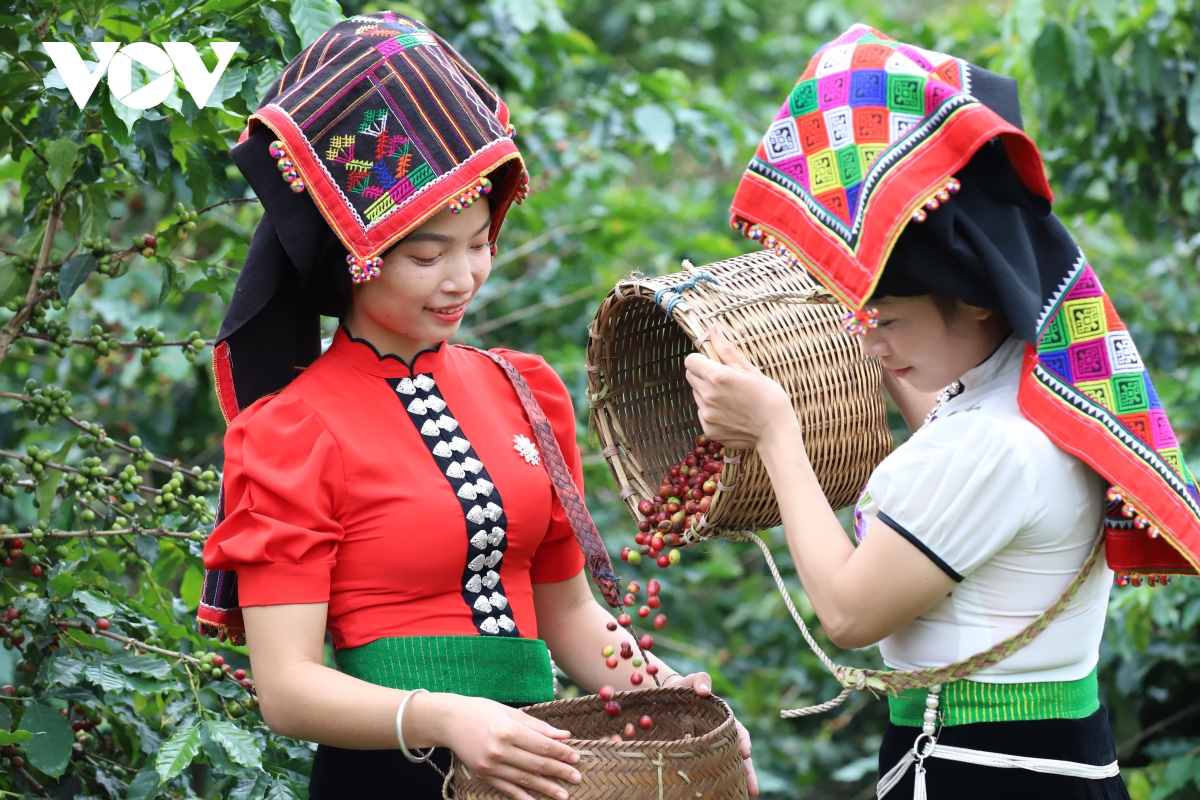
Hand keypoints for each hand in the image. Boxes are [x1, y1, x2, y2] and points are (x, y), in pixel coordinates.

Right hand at [420, 693, 581, 799]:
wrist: (449, 721)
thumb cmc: (482, 711)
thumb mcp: (511, 712)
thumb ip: (538, 726)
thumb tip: (563, 735)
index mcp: (508, 730)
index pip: (542, 745)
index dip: (561, 752)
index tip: (576, 757)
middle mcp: (499, 750)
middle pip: (536, 764)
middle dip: (559, 771)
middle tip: (577, 777)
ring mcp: (491, 765)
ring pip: (524, 779)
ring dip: (546, 788)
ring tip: (563, 795)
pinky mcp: (484, 775)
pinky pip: (507, 789)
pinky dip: (523, 797)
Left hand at [661, 671, 759, 795]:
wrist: (662, 701)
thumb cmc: (680, 691)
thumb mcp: (689, 682)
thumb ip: (699, 680)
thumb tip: (705, 690)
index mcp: (722, 719)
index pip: (737, 731)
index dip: (743, 742)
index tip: (746, 753)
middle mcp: (719, 736)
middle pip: (737, 755)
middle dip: (747, 772)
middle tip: (753, 789)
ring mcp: (708, 748)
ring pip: (728, 765)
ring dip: (738, 781)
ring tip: (747, 796)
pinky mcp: (697, 757)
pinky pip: (711, 769)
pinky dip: (719, 782)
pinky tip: (722, 794)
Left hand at [684, 325, 797, 451]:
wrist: (776, 431)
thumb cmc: (768, 397)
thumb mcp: (750, 370)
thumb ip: (727, 350)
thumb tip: (713, 329)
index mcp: (717, 377)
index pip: (690, 361)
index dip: (701, 360)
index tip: (714, 363)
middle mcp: (708, 395)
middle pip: (691, 377)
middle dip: (703, 374)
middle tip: (725, 381)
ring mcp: (707, 414)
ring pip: (696, 395)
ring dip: (707, 393)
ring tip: (731, 399)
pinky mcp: (708, 429)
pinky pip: (702, 413)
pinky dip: (712, 411)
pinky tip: (731, 413)